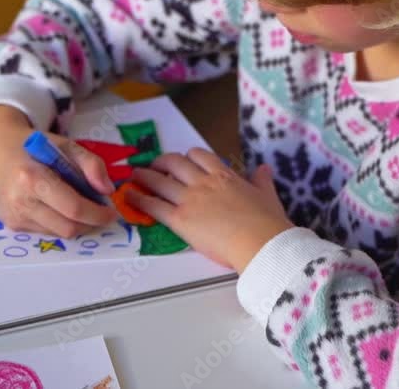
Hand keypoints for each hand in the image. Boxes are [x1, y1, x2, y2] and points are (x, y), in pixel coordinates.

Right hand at [0, 105, 117, 237]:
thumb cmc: (32, 145)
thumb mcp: (65, 144)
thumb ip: (91, 164)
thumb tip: (108, 191)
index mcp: (32, 178)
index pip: (73, 208)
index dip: (98, 214)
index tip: (112, 211)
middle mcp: (20, 201)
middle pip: (68, 227)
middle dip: (91, 223)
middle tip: (102, 212)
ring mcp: (13, 216)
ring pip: (58, 233)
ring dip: (76, 224)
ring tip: (81, 206)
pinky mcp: (11, 224)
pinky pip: (45, 231)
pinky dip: (59, 222)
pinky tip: (59, 207)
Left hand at [128, 148, 292, 271]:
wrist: (261, 243)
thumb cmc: (268, 223)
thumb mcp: (268, 195)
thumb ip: (262, 181)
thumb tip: (263, 169)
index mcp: (225, 176)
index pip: (200, 156)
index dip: (187, 156)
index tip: (182, 161)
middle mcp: (204, 183)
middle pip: (175, 163)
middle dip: (162, 162)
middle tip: (154, 166)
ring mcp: (190, 199)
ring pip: (160, 181)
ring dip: (145, 176)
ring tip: (135, 177)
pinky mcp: (180, 219)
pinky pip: (154, 205)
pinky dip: (139, 199)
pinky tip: (130, 198)